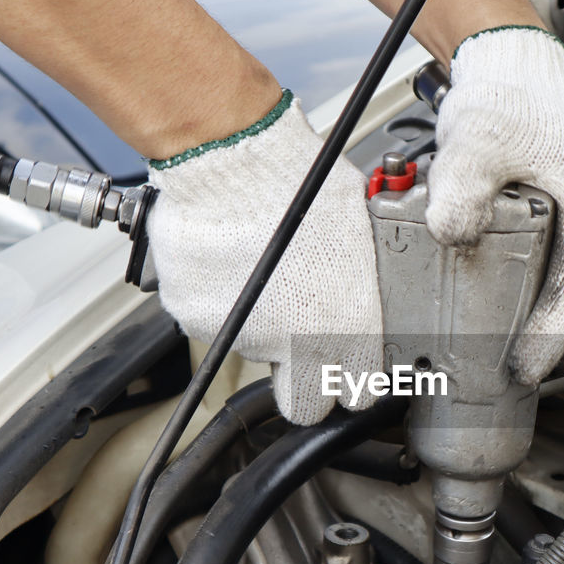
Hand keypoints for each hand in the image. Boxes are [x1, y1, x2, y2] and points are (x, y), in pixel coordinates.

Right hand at [146, 91, 382, 424]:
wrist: (233, 158)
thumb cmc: (301, 181)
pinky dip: (217, 297)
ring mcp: (242, 336)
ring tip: (261, 267)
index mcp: (348, 330)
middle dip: (306, 387)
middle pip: (302, 406)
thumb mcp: (360, 231)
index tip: (347, 370)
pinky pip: (210, 318)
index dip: (351, 382)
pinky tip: (228, 258)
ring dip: (258, 321)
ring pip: (253, 350)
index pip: (357, 395)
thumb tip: (367, 290)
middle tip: (304, 345)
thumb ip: (361, 283)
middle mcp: (295, 346)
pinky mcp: (196, 318)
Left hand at [426, 27, 563, 385]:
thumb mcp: (476, 144)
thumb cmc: (512, 93)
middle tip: (523, 359)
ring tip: (521, 333)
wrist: (517, 58)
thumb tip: (450, 237)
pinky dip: (561, 283)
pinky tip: (523, 290)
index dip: (552, 336)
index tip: (526, 367)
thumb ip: (460, 194)